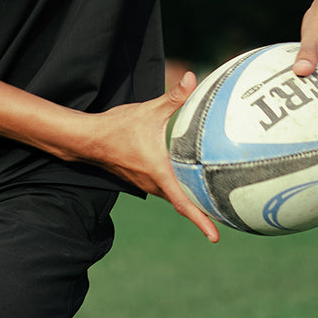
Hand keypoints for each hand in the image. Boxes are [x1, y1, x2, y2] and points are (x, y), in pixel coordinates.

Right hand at [91, 72, 220, 242]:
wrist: (90, 138)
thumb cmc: (118, 127)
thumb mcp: (149, 110)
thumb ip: (174, 97)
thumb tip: (192, 78)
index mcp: (159, 173)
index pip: (184, 204)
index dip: (201, 222)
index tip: (215, 239)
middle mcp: (154, 184)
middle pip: (183, 203)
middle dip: (204, 212)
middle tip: (227, 217)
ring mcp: (146, 184)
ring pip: (174, 196)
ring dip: (191, 200)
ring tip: (213, 200)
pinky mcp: (141, 179)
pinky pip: (165, 188)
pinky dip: (179, 188)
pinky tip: (187, 178)